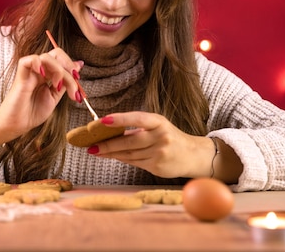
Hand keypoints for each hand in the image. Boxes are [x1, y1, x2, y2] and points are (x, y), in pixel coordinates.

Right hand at [0, 48, 82, 138]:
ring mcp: (30, 72)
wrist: (17, 125)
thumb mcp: (55, 97)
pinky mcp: (20, 76)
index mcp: (48, 74)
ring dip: (58, 70)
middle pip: (56, 54)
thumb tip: (79, 65)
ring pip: (46, 57)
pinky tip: (43, 75)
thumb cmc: (32, 113)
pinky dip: (38, 63)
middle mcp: (39, 70)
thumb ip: (65, 82)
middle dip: (68, 64)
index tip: (78, 85)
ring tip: (57, 86)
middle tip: (74, 80)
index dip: (72, 68)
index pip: (62, 61)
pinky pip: (28, 60)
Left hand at [88, 112, 214, 178]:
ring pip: (129, 154)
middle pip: (130, 141)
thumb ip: (137, 129)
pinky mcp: (158, 167)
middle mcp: (161, 136)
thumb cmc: (170, 137)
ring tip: (97, 151)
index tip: (103, 121)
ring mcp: (160, 153)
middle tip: (91, 145)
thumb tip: (110, 132)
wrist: (193, 155)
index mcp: (159, 122)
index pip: (138, 118)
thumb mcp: (157, 127)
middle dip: (108, 144)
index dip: (120, 119)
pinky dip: (122, 159)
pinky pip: (135, 162)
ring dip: (111, 153)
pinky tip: (112, 156)